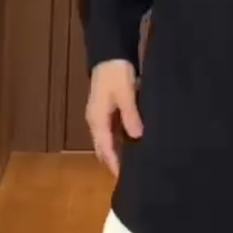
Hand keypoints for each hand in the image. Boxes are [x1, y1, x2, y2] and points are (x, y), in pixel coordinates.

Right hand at [86, 59, 142, 177]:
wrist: (110, 53)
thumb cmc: (117, 74)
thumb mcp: (126, 94)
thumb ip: (131, 116)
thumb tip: (136, 137)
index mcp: (97, 120)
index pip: (104, 149)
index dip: (114, 164)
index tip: (124, 179)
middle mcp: (96, 121)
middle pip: (103, 148)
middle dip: (114, 162)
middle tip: (131, 176)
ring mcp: (100, 116)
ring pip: (108, 140)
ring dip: (117, 152)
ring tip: (133, 164)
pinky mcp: (108, 110)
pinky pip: (112, 132)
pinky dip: (120, 141)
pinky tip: (133, 145)